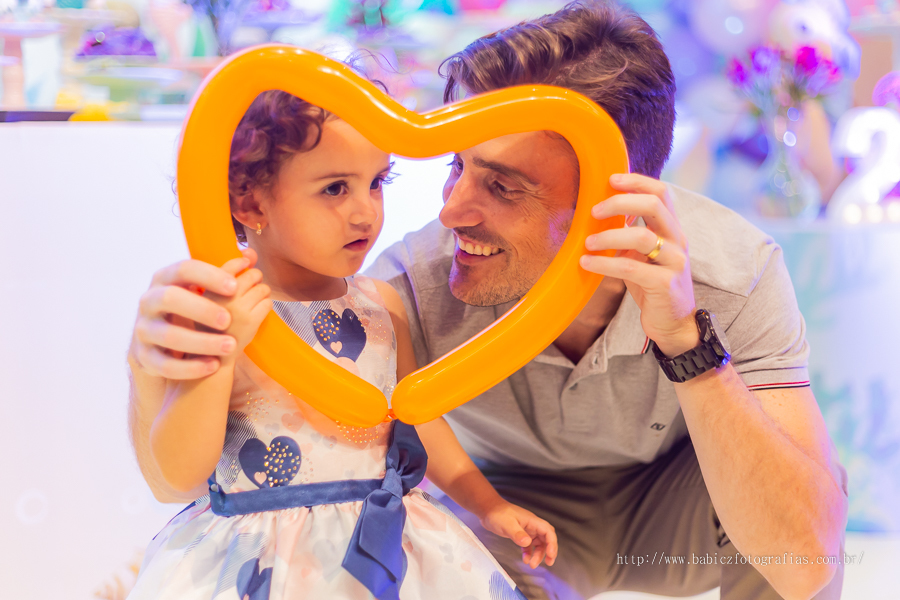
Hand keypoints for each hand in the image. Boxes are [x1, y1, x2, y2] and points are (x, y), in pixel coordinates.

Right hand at [130, 248, 256, 378]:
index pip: (184, 269)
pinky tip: (213, 365)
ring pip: (169, 335)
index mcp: (165, 279)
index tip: (235, 286)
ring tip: (229, 345)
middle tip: (228, 319)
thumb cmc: (187, 310)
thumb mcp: (200, 290)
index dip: (209, 276)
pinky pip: (165, 364)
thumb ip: (225, 274)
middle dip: (201, 308)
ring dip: (201, 341)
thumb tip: (252, 255)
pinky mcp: (145, 356)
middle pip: (171, 298)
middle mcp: (149, 301)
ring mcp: (144, 329)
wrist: (159, 343)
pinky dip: (190, 367)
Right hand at [204, 267, 271, 358]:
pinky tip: (256, 312)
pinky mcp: (251, 322)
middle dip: (255, 278)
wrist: (211, 355)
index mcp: (207, 289)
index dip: (243, 262)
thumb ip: (228, 273)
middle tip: (249, 288)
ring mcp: (238, 310)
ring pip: (263, 288)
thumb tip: (251, 251)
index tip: (245, 264)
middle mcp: (222, 298)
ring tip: (252, 301)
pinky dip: (266, 305)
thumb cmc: (210, 321)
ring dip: (262, 292)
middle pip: (252, 274)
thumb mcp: (209, 296)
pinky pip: (268, 303)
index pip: (232, 265)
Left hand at [480, 500, 557, 568]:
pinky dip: (528, 553)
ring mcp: (527, 530)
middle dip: (549, 551)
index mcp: (532, 521)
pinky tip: (525, 559)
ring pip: (538, 544)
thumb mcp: (507, 524)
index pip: (548, 531)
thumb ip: (517, 533)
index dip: (552, 543)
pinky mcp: (520, 534)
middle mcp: (532, 525)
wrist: (488, 509)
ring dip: (538, 555)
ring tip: (533, 564)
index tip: (551, 554)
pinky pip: (529, 546)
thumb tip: (527, 543)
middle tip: (549, 562)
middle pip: (546, 539)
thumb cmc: (498, 513)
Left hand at [581, 174, 697, 356]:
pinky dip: (605, 264)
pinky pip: (631, 268)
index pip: (662, 193)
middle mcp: (677, 241)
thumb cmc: (652, 285)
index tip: (611, 179)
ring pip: (641, 236)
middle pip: (654, 205)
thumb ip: (629, 233)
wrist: (673, 324)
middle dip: (620, 202)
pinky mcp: (665, 284)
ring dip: (608, 236)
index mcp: (671, 229)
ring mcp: (674, 262)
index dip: (637, 181)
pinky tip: (587, 263)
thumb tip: (600, 213)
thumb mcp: (641, 255)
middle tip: (594, 211)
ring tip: (587, 243)